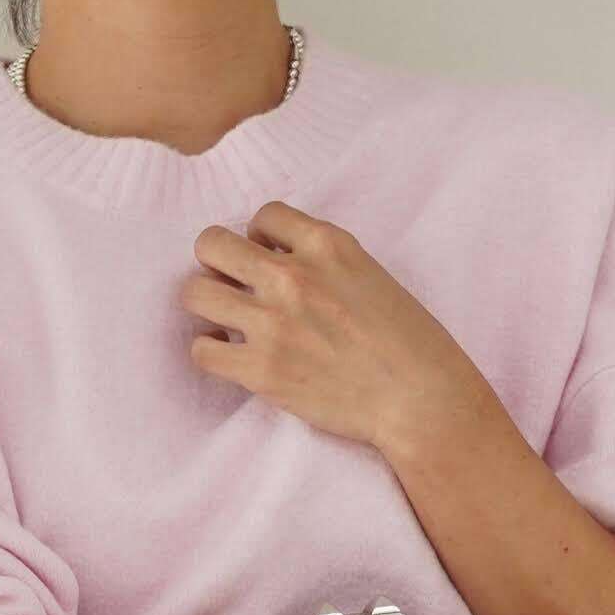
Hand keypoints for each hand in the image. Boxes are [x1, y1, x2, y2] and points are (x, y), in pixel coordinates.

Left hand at [182, 202, 480, 462]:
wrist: (420, 399)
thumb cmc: (408, 341)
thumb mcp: (370, 274)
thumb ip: (323, 260)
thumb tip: (276, 259)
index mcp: (327, 245)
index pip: (263, 215)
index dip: (259, 237)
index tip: (268, 258)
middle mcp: (293, 277)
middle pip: (211, 244)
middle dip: (216, 261)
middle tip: (232, 283)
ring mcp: (273, 324)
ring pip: (194, 293)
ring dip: (205, 303)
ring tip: (225, 318)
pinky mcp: (261, 370)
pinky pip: (201, 349)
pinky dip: (210, 350)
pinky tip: (230, 355)